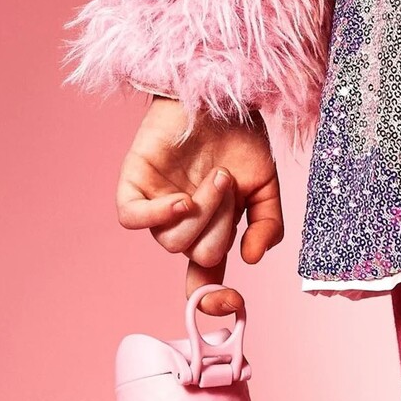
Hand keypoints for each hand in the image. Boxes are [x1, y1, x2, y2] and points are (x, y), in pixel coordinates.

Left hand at [115, 97, 282, 315]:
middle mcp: (184, 226)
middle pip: (199, 255)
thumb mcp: (268, 189)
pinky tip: (181, 200)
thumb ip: (268, 227)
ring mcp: (157, 207)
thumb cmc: (242, 140)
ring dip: (203, 212)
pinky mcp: (133, 186)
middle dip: (222, 225)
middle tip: (230, 184)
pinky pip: (131, 219)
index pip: (205, 283)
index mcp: (213, 233)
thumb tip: (252, 259)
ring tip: (216, 176)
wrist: (221, 96)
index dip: (214, 302)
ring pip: (172, 241)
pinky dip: (157, 216)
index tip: (231, 303)